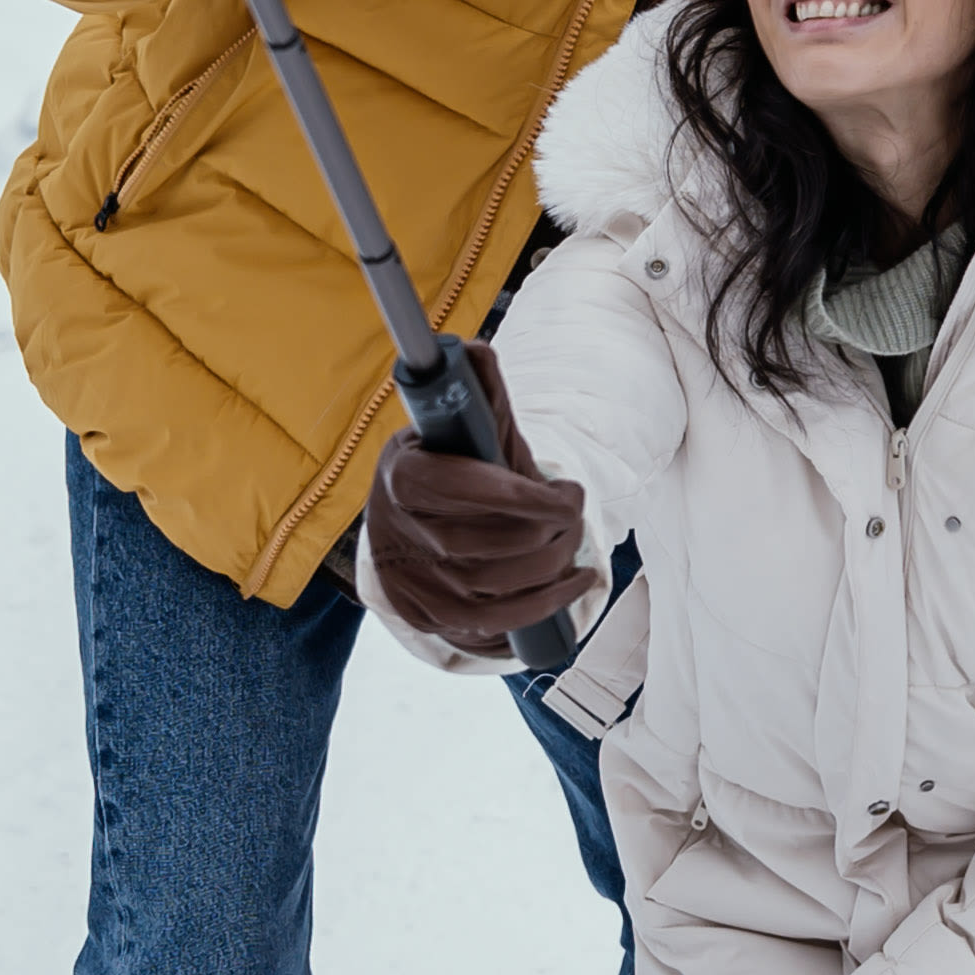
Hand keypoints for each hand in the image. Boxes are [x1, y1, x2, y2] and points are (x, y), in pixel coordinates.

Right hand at [365, 340, 588, 640]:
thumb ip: (478, 397)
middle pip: (483, 544)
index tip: (569, 495)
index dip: (521, 497)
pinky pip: (495, 624)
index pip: (460, 489)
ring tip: (575, 541)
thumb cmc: (451, 467)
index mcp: (403, 477)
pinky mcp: (430, 617)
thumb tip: (477, 350)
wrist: (411, 525)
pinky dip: (546, 604)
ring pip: (493, 586)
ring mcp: (412, 581)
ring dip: (551, 566)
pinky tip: (578, 582)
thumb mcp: (461, 432)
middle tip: (576, 514)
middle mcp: (397, 533)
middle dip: (546, 531)